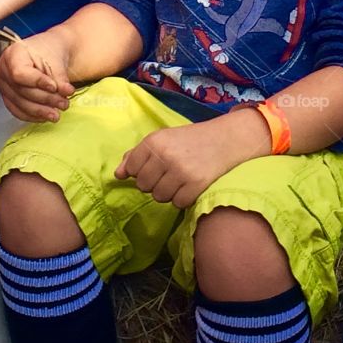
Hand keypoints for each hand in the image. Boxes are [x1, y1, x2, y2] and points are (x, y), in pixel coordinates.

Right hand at [0, 32, 74, 121]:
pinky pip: (18, 111)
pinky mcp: (8, 98)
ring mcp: (4, 85)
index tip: (54, 86)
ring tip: (58, 113)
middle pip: (22, 90)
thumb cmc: (50, 53)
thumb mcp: (57, 60)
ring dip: (41, 111)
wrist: (48, 56)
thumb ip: (60, 77)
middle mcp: (4, 69)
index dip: (37, 82)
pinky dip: (34, 116)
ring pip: (20, 104)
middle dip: (45, 99)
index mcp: (13, 53)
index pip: (20, 73)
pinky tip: (47, 116)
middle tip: (63, 103)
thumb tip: (65, 93)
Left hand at [114, 114, 264, 208]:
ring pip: (159, 197)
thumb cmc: (189, 140)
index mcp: (154, 141)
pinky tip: (189, 186)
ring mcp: (180, 171)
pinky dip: (182, 198)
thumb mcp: (162, 139)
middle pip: (144, 186)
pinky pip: (177, 203)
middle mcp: (165, 156)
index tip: (154, 167)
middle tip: (168, 173)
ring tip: (179, 179)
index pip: (132, 169)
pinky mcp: (195, 185)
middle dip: (154, 183)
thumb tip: (118, 174)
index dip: (141, 171)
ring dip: (168, 192)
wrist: (224, 140)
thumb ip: (137, 154)